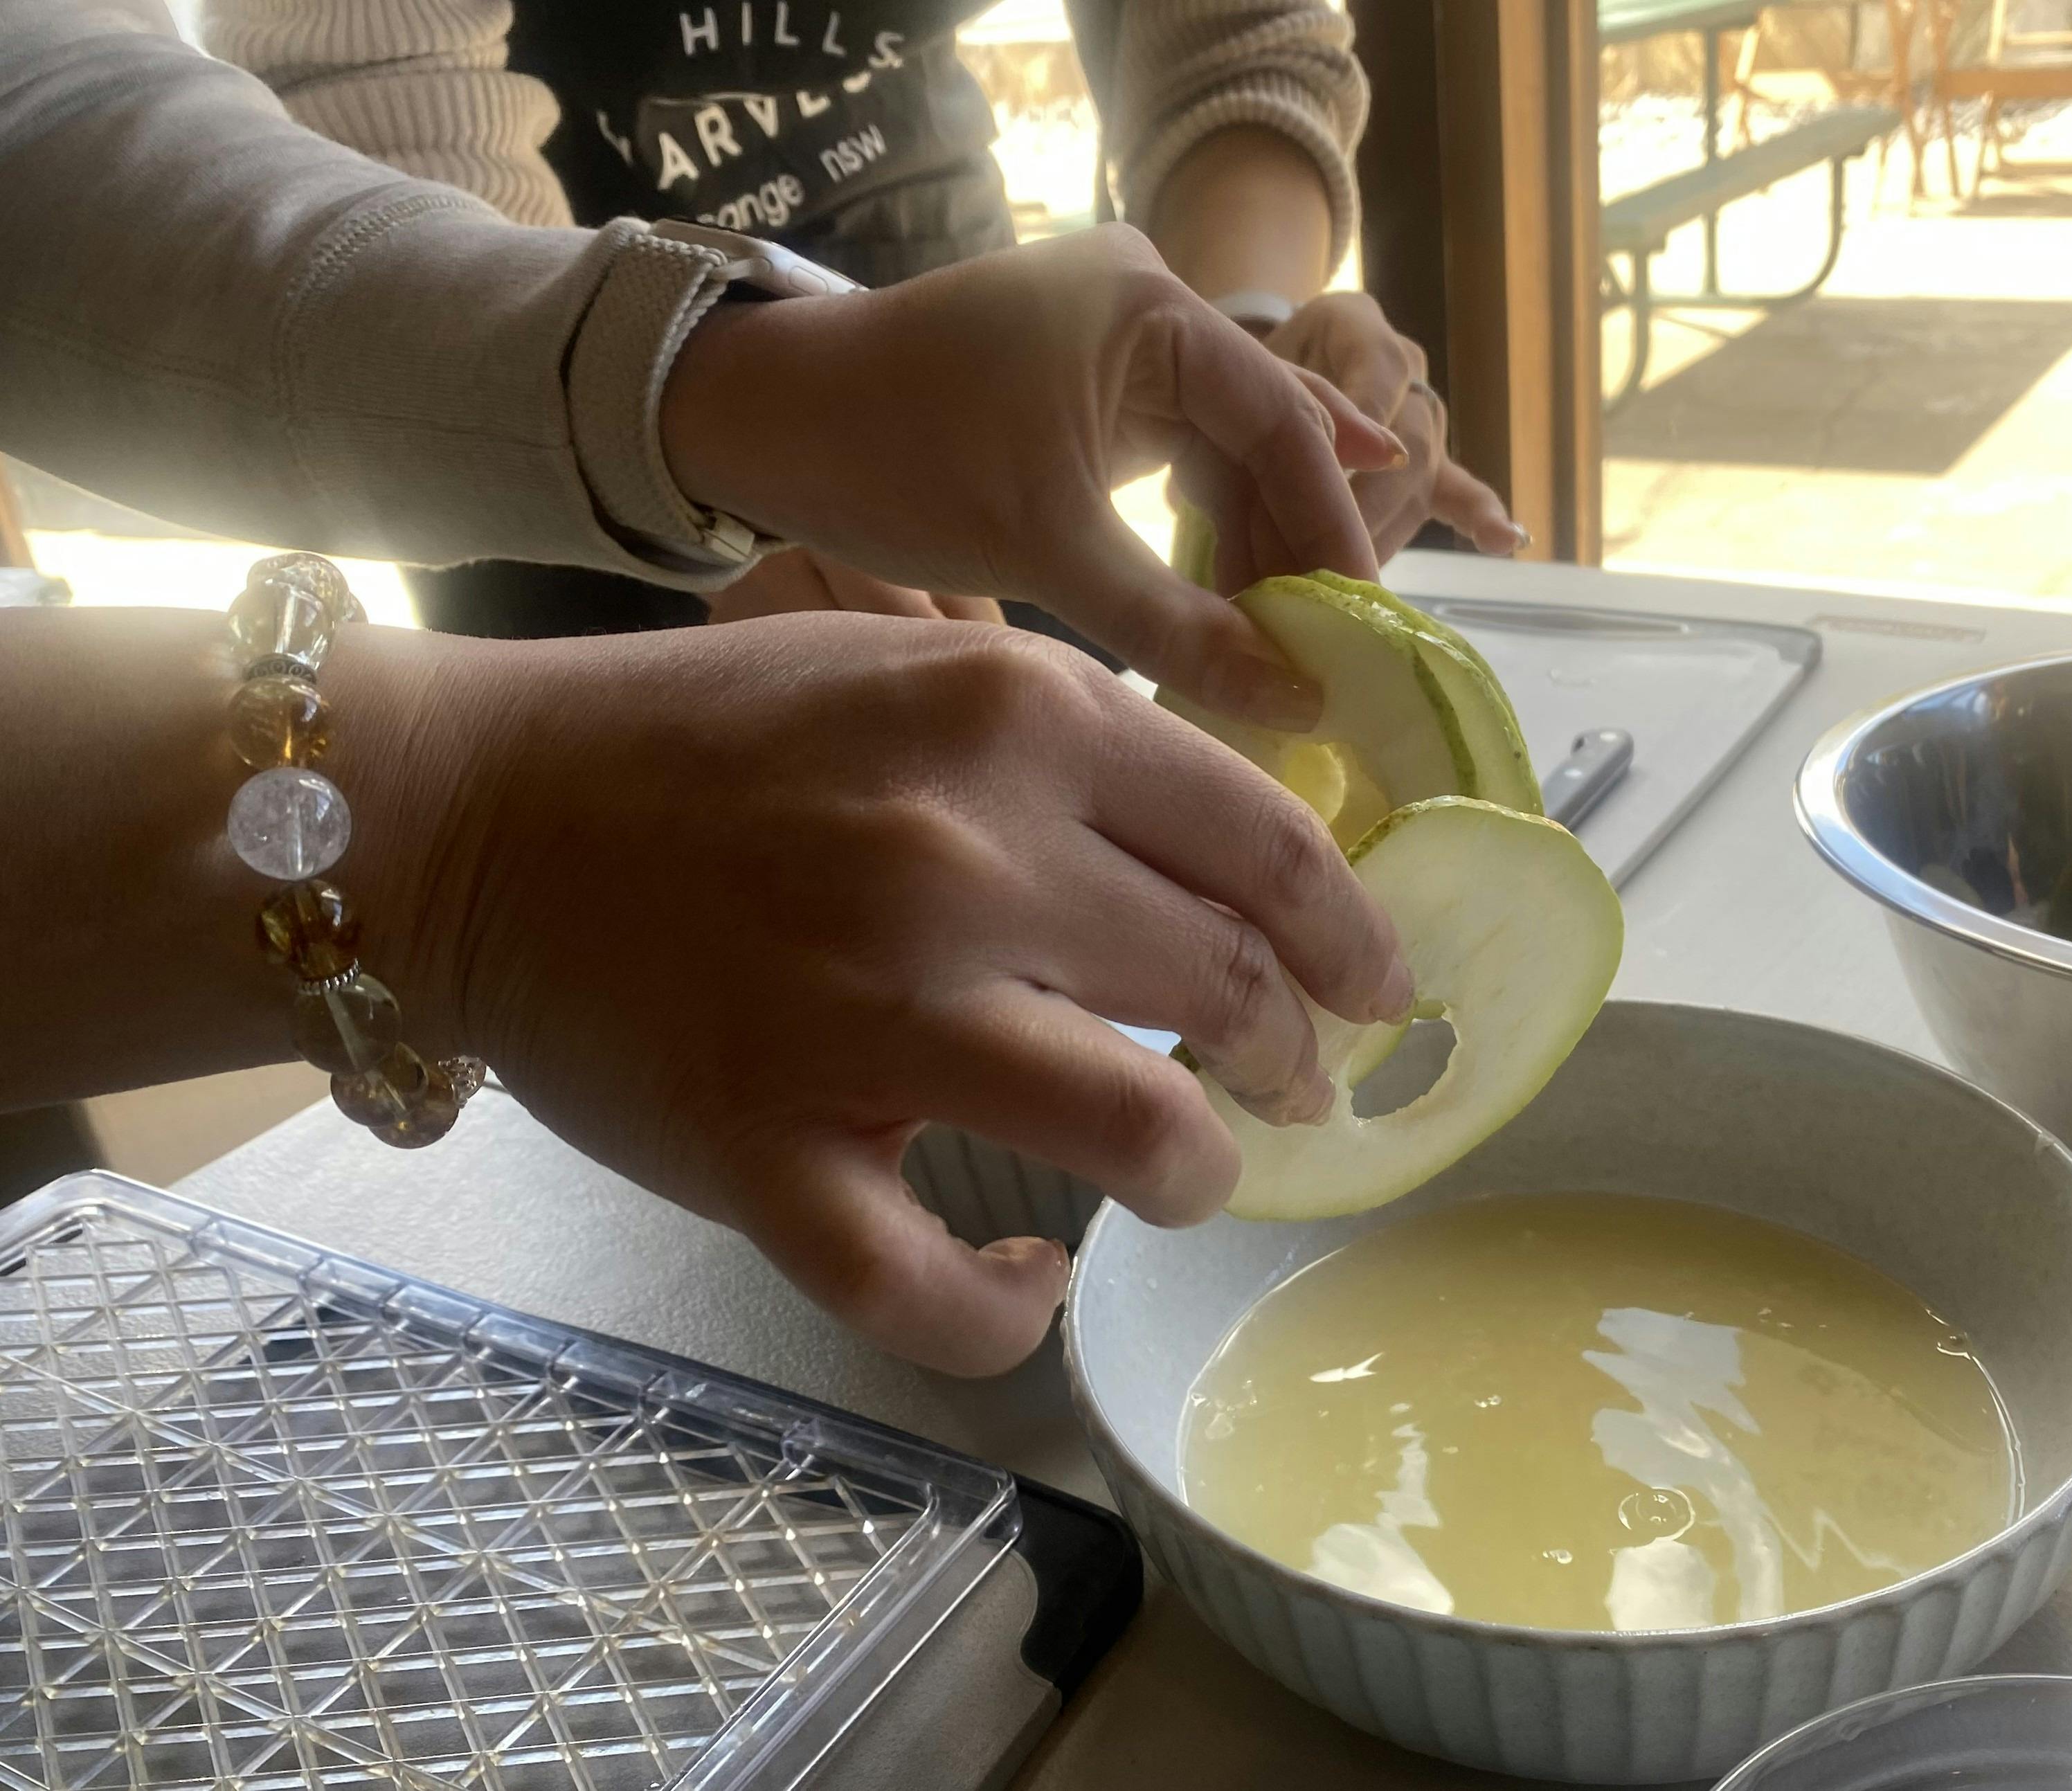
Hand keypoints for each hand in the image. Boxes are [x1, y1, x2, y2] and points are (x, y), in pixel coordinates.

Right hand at [355, 616, 1412, 1375]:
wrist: (471, 814)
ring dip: (1195, 1176)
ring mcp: (864, 1015)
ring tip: (1186, 1175)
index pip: (1267, 846)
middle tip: (1292, 1086)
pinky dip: (1003, 1312)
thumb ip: (1075, 746)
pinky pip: (930, 1288)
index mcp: (1012, 724)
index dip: (1351, 937)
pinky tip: (1022, 1283)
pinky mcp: (765, 1150)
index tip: (1377, 988)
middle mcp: (960, 860)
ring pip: (1141, 1143)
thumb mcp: (914, 668)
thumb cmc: (706, 741)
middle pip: (1228, 994)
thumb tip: (1244, 861)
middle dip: (1290, 1059)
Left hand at [661, 225, 1405, 730]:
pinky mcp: (1086, 383)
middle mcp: (1147, 303)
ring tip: (1279, 645)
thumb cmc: (890, 459)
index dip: (1330, 527)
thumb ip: (1179, 626)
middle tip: (1329, 650)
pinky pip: (1175, 456)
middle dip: (1294, 542)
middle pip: (1264, 432)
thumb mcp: (1048, 549)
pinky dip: (1199, 531)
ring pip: (1222, 452)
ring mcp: (1117, 339)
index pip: (1283, 421)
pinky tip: (1230, 605)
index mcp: (1149, 306)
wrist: (756, 420)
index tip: (1362, 622)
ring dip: (1249, 546)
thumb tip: (1296, 701)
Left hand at [1262, 293, 1523, 563]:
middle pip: (1406, 439)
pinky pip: (1462, 493)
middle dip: (1368, 503)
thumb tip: (1261, 475)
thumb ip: (1259, 404)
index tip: (1330, 472)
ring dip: (1383, 534)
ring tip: (1346, 583)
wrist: (1255, 377)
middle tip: (1326, 554)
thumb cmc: (1239, 377)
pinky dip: (1481, 519)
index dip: (1365, 421)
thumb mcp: (1238, 377)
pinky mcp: (1434, 468)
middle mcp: (1403, 367)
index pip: (1379, 369)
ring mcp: (1423, 419)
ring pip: (1422, 478)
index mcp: (1352, 325)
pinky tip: (1506, 542)